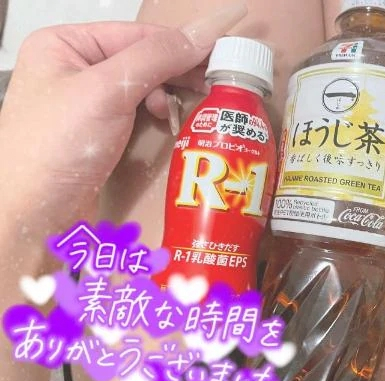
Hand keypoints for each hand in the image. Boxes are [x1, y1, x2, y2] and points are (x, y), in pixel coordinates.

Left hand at [0, 2, 246, 233]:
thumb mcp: (106, 91)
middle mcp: (74, 69)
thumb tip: (204, 32)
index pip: (136, 35)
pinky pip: (136, 112)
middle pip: (140, 59)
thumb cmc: (58, 147)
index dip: (180, 44)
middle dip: (176, 72)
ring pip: (142, 87)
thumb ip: (156, 58)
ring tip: (189, 106)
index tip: (220, 54)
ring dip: (167, 95)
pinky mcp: (98, 133)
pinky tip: (167, 122)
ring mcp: (86, 103)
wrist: (35, 216)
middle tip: (214, 83)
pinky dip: (156, 115)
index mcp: (64, 45)